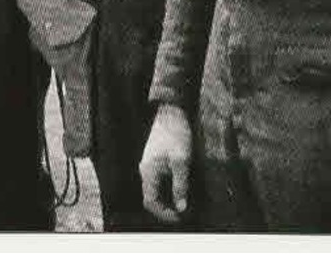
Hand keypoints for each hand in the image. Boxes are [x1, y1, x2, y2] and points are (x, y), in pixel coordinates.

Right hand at [139, 103, 192, 221]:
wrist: (171, 112)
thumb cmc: (176, 135)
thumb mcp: (182, 162)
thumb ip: (181, 186)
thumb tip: (182, 208)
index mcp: (148, 172)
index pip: (151, 202)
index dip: (164, 214)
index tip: (180, 217)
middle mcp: (146, 170)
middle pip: (152, 197)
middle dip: (167, 208)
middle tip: (184, 212)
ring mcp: (149, 164)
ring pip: (156, 189)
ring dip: (169, 198)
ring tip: (185, 201)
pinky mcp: (156, 159)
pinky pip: (160, 180)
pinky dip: (169, 188)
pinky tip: (181, 186)